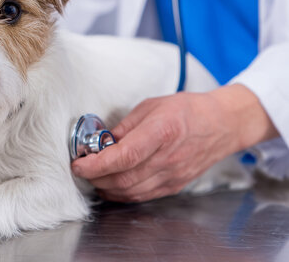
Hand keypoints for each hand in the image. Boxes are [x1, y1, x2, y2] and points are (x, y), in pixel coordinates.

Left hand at [71, 84, 278, 202]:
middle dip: (96, 177)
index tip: (79, 163)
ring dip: (106, 187)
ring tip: (93, 176)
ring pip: (131, 191)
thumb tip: (102, 141)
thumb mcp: (151, 106)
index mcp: (162, 131)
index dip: (97, 164)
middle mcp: (168, 158)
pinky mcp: (175, 185)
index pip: (124, 156)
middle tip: (81, 168)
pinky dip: (121, 194)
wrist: (222, 124)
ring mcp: (173, 175)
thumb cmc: (187, 110)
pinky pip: (142, 196)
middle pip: (123, 178)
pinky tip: (110, 186)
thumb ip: (125, 126)